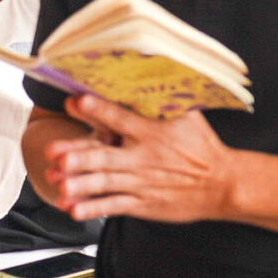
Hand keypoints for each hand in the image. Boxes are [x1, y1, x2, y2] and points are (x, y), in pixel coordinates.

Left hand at [40, 93, 237, 222]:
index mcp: (152, 133)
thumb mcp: (189, 115)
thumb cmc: (202, 146)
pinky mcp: (143, 204)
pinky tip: (73, 209)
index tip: (77, 101)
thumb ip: (166, 97)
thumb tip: (154, 68)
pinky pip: (114, 206)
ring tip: (58, 182)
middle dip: (80, 155)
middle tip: (55, 153)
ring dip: (80, 183)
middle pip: (106, 156)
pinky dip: (93, 208)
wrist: (222, 185)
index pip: (121, 119)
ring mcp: (141, 183)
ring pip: (105, 183)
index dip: (99, 110)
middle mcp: (144, 158)